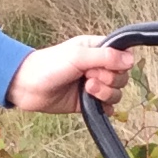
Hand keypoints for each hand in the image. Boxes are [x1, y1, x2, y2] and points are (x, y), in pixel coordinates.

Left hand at [6, 36, 136, 114]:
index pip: (122, 57)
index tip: (102, 66)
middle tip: (88, 78)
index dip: (118, 64)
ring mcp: (93, 85)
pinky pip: (108, 107)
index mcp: (96, 49)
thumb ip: (105, 57)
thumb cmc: (48, 65)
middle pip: (122, 77)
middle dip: (109, 80)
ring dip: (105, 94)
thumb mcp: (78, 56)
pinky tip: (94, 104)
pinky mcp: (87, 102)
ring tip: (86, 90)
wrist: (27, 87)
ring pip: (116, 93)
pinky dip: (105, 107)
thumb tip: (131, 60)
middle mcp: (97, 66)